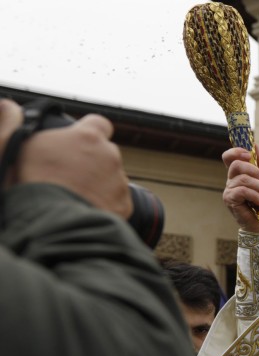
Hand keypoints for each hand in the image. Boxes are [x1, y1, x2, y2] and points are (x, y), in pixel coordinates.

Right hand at [0, 99, 130, 218]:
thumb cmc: (30, 183)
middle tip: (69, 175)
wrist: (52, 224)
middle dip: (92, 161)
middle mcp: (110, 155)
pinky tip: (85, 209)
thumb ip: (14, 124)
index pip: (99, 123)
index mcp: (88, 137)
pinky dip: (105, 205)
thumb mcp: (17, 147)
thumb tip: (8, 106)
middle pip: (106, 153)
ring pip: (112, 178)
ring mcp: (120, 181)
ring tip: (75, 196)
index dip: (89, 132)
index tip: (79, 142)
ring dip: (99, 183)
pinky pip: (117, 201)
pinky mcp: (124, 205)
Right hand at [222, 146, 258, 232]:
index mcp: (239, 174)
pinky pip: (242, 190)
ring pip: (243, 178)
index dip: (236, 151)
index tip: (249, 154)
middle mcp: (231, 180)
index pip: (229, 157)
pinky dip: (256, 196)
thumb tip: (254, 143)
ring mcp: (229, 190)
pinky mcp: (230, 200)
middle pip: (236, 164)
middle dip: (253, 170)